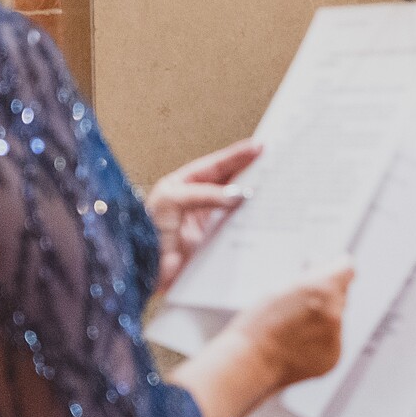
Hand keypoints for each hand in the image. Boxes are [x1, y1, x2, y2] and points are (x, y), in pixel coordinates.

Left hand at [146, 138, 260, 294]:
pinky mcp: (214, 244)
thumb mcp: (172, 201)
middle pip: (231, 183)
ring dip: (255, 199)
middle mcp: (198, 202)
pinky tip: (264, 218)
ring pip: (237, 206)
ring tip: (276, 187)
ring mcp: (207, 223)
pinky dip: (250, 224)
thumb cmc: (144, 231)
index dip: (238, 156)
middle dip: (252, 173)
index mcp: (184, 185)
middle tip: (274, 163)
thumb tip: (236, 194)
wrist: (139, 269)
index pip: (216, 166)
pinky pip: (237, 230)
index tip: (259, 147)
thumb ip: (204, 195)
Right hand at [221, 260, 352, 393]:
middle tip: (300, 302)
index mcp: (324, 288)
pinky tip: (297, 343)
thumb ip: (309, 275)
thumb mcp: (280, 287)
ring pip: (335, 318)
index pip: (346, 268)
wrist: (250, 361)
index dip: (334, 267)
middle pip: (340, 294)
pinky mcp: (334, 357)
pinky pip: (332, 341)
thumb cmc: (258, 323)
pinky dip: (319, 340)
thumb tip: (322, 264)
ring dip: (322, 319)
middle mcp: (336, 312)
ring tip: (292, 328)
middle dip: (325, 294)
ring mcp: (336, 337)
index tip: (327, 269)